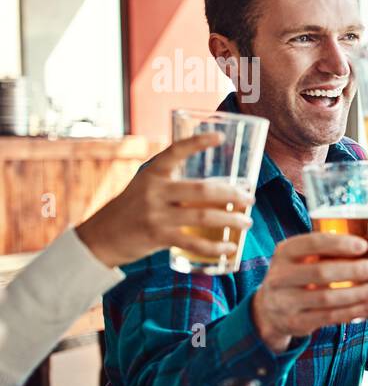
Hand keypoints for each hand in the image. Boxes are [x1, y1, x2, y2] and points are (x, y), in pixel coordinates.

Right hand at [77, 134, 255, 267]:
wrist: (99, 237)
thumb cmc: (131, 209)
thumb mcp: (144, 187)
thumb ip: (172, 183)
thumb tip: (216, 187)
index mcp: (152, 173)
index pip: (175, 151)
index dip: (197, 142)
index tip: (219, 137)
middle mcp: (154, 191)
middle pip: (203, 189)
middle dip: (233, 194)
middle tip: (250, 199)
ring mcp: (156, 214)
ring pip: (204, 215)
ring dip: (231, 220)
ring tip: (247, 222)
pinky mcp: (158, 237)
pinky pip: (194, 242)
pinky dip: (215, 247)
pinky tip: (230, 248)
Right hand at [251, 233, 367, 352]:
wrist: (269, 310)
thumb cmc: (297, 277)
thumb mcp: (302, 260)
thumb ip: (329, 253)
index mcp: (285, 253)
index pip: (312, 243)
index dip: (339, 244)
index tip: (363, 245)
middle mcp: (280, 276)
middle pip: (321, 272)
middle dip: (354, 270)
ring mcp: (285, 302)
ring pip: (327, 298)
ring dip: (358, 293)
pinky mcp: (295, 322)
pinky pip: (329, 317)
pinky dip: (352, 311)